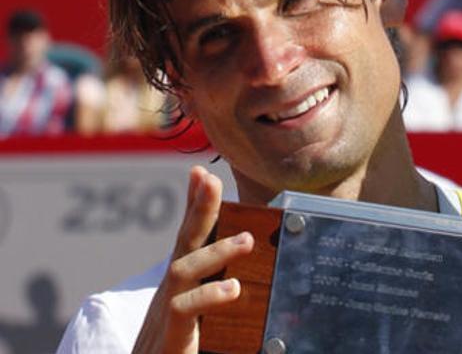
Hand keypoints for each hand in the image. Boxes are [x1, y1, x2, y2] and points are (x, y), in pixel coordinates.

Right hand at [132, 166, 253, 352]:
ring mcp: (165, 311)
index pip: (187, 238)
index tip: (201, 173)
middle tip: (211, 180)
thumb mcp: (199, 316)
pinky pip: (183, 310)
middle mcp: (170, 292)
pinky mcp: (169, 337)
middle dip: (198, 209)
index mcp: (181, 284)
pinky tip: (234, 289)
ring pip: (183, 271)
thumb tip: (245, 279)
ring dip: (215, 251)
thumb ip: (215, 293)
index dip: (194, 206)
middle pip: (183, 242)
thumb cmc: (177, 348)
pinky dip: (208, 297)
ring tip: (247, 240)